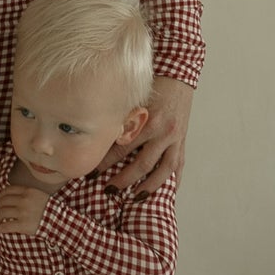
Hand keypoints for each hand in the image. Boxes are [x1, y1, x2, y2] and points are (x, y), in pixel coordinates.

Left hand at [0, 174, 51, 236]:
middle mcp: (23, 200)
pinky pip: (5, 225)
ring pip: (1, 212)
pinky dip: (0, 228)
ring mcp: (22, 212)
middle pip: (2, 201)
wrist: (58, 221)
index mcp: (27, 191)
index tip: (0, 200)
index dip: (1, 196)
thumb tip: (12, 195)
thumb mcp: (39, 194)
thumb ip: (27, 192)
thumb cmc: (49, 208)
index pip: (7, 190)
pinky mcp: (22, 225)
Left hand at [107, 78, 193, 193]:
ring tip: (134, 198)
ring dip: (148, 187)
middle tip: (108, 190)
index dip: (105, 163)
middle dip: (123, 180)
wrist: (178, 75)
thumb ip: (122, 118)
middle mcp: (162, 131)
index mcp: (147, 120)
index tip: (91, 173)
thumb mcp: (135, 99)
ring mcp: (175, 138)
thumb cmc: (152, 85)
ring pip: (162, 170)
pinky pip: (178, 165)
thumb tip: (100, 137)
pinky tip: (165, 193)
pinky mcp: (182, 141)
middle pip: (141, 164)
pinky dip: (172, 181)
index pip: (122, 148)